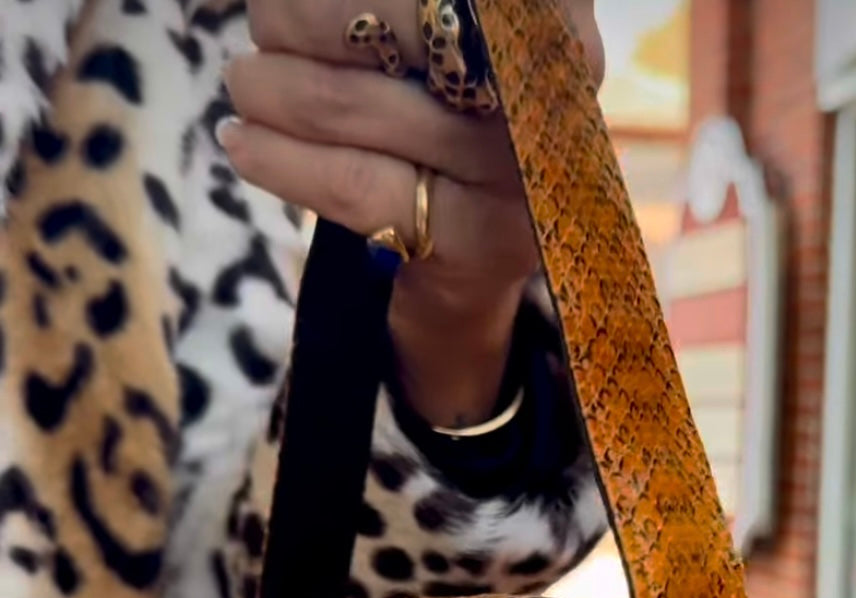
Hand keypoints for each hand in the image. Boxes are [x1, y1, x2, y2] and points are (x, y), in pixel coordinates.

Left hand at [224, 1, 602, 427]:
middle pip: (372, 17)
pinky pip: (354, 185)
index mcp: (537, 5)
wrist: (493, 240)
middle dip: (293, 18)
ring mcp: (516, 164)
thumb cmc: (453, 106)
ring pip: (346, 101)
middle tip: (266, 28)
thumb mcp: (436, 40)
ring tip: (247, 85)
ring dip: (269, 88)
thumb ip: (383, 10)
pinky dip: (281, 160)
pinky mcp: (484, 239)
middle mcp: (535, 75)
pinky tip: (242, 143)